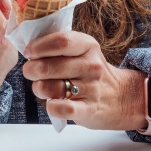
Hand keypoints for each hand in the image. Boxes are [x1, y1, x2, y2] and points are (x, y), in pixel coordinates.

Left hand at [23, 31, 146, 130]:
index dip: (38, 46)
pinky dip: (51, 107)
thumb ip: (60, 46)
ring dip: (38, 88)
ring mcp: (91, 88)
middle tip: (30, 72)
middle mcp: (91, 66)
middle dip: (31, 70)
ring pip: (50, 87)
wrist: (121, 97)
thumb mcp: (83, 51)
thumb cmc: (91, 73)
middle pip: (48, 66)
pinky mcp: (89, 110)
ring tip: (41, 87)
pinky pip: (61, 108)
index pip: (61, 40)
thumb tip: (29, 47)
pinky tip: (52, 103)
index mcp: (88, 46)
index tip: (29, 52)